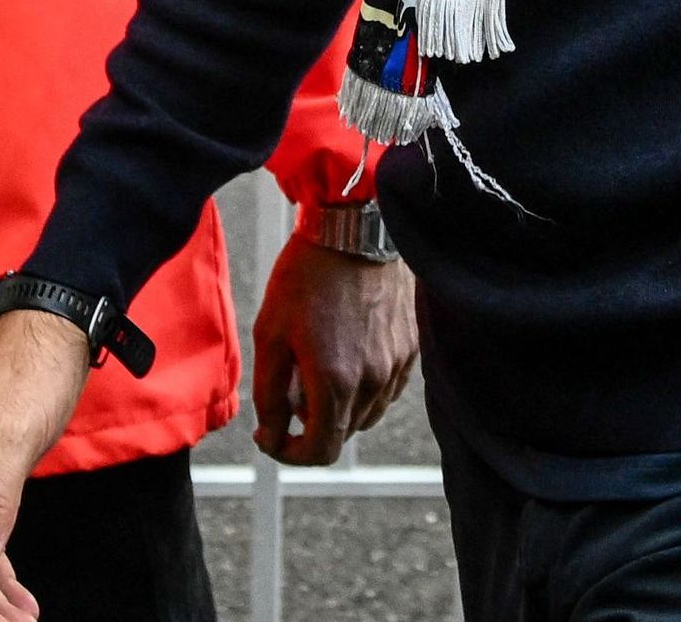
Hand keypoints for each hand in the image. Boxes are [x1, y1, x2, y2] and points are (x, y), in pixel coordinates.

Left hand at [245, 242, 413, 463]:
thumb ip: (269, 394)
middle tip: (289, 390)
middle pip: (344, 434)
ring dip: (340, 408)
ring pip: (368, 414)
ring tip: (317, 368)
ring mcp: (397, 364)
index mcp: (335, 382)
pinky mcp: (411, 346)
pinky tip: (346, 354)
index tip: (271, 435)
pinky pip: (388, 388)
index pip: (321, 451)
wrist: (354, 228)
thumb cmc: (307, 276)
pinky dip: (365, 388)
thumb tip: (272, 433)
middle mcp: (373, 380)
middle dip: (311, 425)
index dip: (290, 453)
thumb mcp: (271, 333)